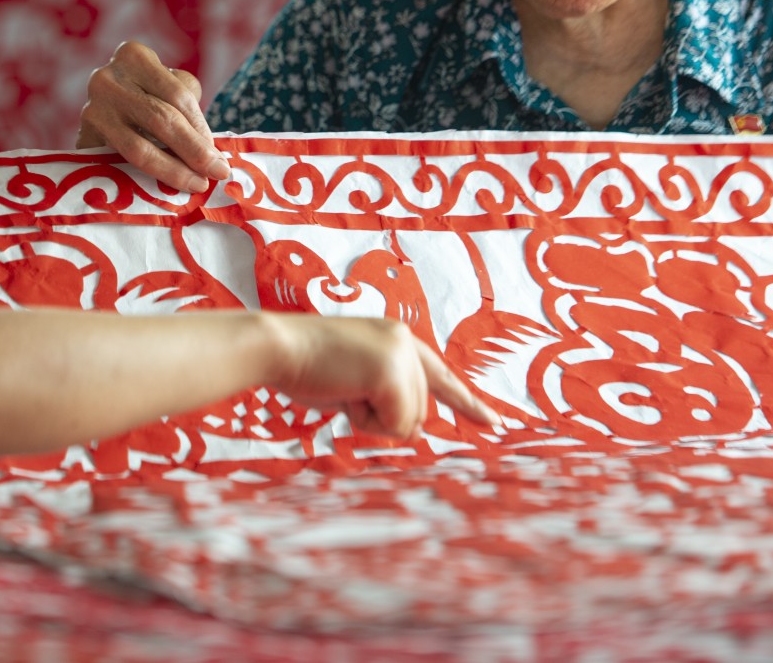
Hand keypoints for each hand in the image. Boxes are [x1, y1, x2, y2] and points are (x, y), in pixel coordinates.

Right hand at [79, 41, 230, 192]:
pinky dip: (144, 178)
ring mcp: (92, 110)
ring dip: (173, 169)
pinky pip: (119, 164)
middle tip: (216, 172)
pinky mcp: (82, 140)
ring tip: (196, 183)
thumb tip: (212, 154)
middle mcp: (107, 79)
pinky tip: (163, 188)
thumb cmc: (144, 95)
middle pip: (161, 119)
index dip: (201, 128)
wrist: (103, 110)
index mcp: (133, 56)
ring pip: (139, 147)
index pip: (177, 95)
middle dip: (193, 150)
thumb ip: (185, 107)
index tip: (218, 156)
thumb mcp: (164, 85)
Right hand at [268, 314, 500, 439]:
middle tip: (344, 391)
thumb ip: (387, 398)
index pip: (441, 376)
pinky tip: (344, 393)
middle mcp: (406, 342)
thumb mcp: (353, 381)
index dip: (468, 403)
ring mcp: (402, 355)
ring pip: (409, 422)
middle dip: (381, 417)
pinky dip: (366, 421)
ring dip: (371, 419)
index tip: (495, 423)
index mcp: (397, 338)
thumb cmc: (303, 365)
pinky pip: (395, 425)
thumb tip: (416, 433)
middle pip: (419, 412)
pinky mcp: (393, 372)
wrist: (277, 347)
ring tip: (341, 388)